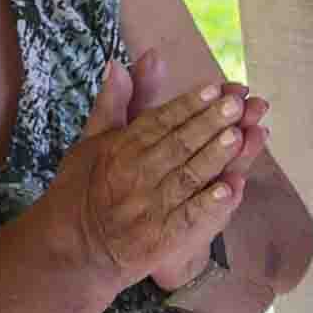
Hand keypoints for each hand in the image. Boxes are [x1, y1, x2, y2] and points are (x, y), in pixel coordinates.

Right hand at [42, 62, 251, 298]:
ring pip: (187, 176)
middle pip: (178, 144)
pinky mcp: (162, 238)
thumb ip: (112, 104)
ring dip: (214, 156)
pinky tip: (231, 187)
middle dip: (209, 123)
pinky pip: (190, 218)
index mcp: (119, 149)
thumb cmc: (82, 189)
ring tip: (239, 135)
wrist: (73, 249)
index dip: (188, 105)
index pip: (159, 121)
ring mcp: (149, 208)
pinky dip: (210, 203)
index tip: (214, 89)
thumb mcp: (91, 142)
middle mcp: (134, 175)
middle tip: (237, 104)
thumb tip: (118, 63)